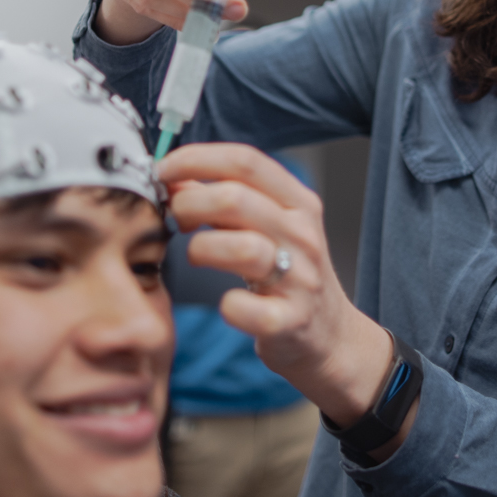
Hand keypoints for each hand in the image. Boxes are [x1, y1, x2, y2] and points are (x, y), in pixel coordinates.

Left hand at [160, 143, 406, 453]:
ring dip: (201, 249)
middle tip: (175, 217)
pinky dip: (226, 306)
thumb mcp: (267, 228)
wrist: (332, 337)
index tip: (164, 170)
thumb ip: (224, 201)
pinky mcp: (289, 322)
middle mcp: (303, 235)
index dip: (196, 159)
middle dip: (188, 203)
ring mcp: (300, 279)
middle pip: (235, 198)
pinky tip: (228, 305)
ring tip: (197, 256)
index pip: (245, 162)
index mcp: (298, 203)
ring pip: (241, 248)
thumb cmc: (289, 275)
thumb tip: (175, 177)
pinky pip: (242, 307)